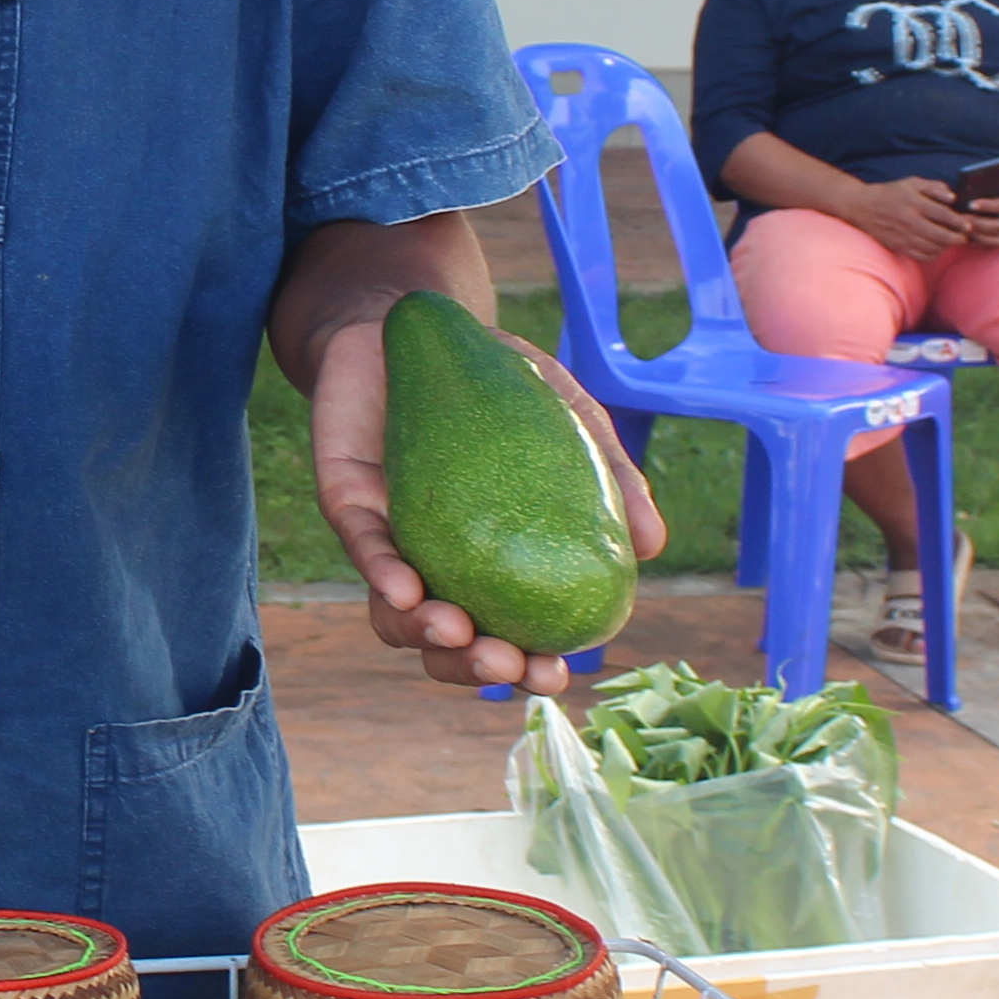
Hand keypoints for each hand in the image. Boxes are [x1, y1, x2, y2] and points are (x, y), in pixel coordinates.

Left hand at [303, 312, 666, 694]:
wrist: (415, 321)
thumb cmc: (496, 379)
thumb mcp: (567, 417)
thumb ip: (610, 474)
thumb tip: (653, 545)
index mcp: (489, 560)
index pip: (504, 634)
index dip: (524, 669)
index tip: (555, 677)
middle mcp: (434, 562)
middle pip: (445, 645)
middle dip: (473, 667)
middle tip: (510, 663)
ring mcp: (387, 536)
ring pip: (392, 615)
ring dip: (424, 637)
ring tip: (460, 632)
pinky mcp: (345, 499)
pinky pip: (361, 545)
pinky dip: (383, 573)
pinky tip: (407, 589)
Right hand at [837, 173, 974, 261]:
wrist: (863, 207)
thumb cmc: (891, 193)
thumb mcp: (912, 183)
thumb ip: (934, 187)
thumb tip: (953, 197)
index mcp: (914, 202)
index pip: (943, 214)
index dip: (959, 221)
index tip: (968, 225)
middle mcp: (909, 220)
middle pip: (940, 235)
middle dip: (957, 238)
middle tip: (964, 237)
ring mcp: (903, 236)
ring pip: (932, 248)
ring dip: (946, 247)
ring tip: (951, 242)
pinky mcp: (898, 246)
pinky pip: (921, 256)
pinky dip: (933, 254)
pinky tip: (937, 248)